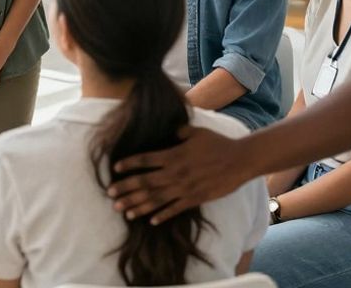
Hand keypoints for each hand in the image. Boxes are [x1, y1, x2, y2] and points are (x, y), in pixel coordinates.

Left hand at [107, 126, 251, 223]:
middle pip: (145, 182)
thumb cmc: (218, 143)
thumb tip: (167, 129)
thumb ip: (178, 131)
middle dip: (126, 188)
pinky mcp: (196, 198)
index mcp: (174, 155)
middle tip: (110, 194)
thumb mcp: (196, 132)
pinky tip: (150, 221)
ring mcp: (185, 188)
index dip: (129, 164)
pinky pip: (175, 209)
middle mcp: (176, 173)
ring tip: (123, 211)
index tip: (115, 168)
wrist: (240, 160)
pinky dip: (162, 216)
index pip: (145, 160)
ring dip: (138, 205)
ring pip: (156, 199)